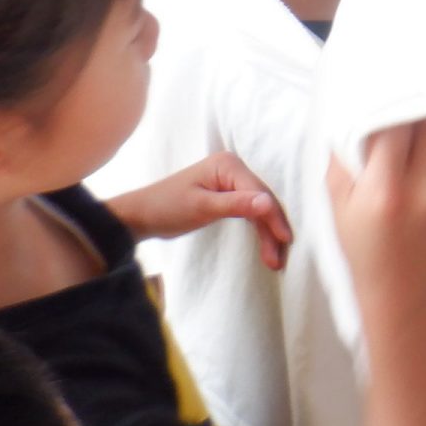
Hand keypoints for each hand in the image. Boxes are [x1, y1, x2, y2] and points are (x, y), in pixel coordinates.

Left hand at [106, 151, 293, 269]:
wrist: (140, 215)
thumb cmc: (166, 207)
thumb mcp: (202, 207)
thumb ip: (237, 205)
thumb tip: (268, 203)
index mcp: (228, 165)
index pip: (260, 192)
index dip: (274, 217)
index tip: (285, 241)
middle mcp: (233, 168)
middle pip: (262, 200)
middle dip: (272, 229)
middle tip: (278, 259)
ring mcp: (230, 181)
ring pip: (258, 208)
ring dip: (266, 233)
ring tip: (273, 260)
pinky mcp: (226, 194)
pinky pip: (249, 211)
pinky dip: (257, 229)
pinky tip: (265, 245)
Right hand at [327, 118, 425, 320]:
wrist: (406, 290)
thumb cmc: (365, 246)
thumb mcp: (337, 203)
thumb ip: (343, 156)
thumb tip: (353, 112)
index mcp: (386, 191)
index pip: (395, 124)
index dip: (388, 108)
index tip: (381, 103)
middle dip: (413, 113)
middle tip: (400, 115)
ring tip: (414, 142)